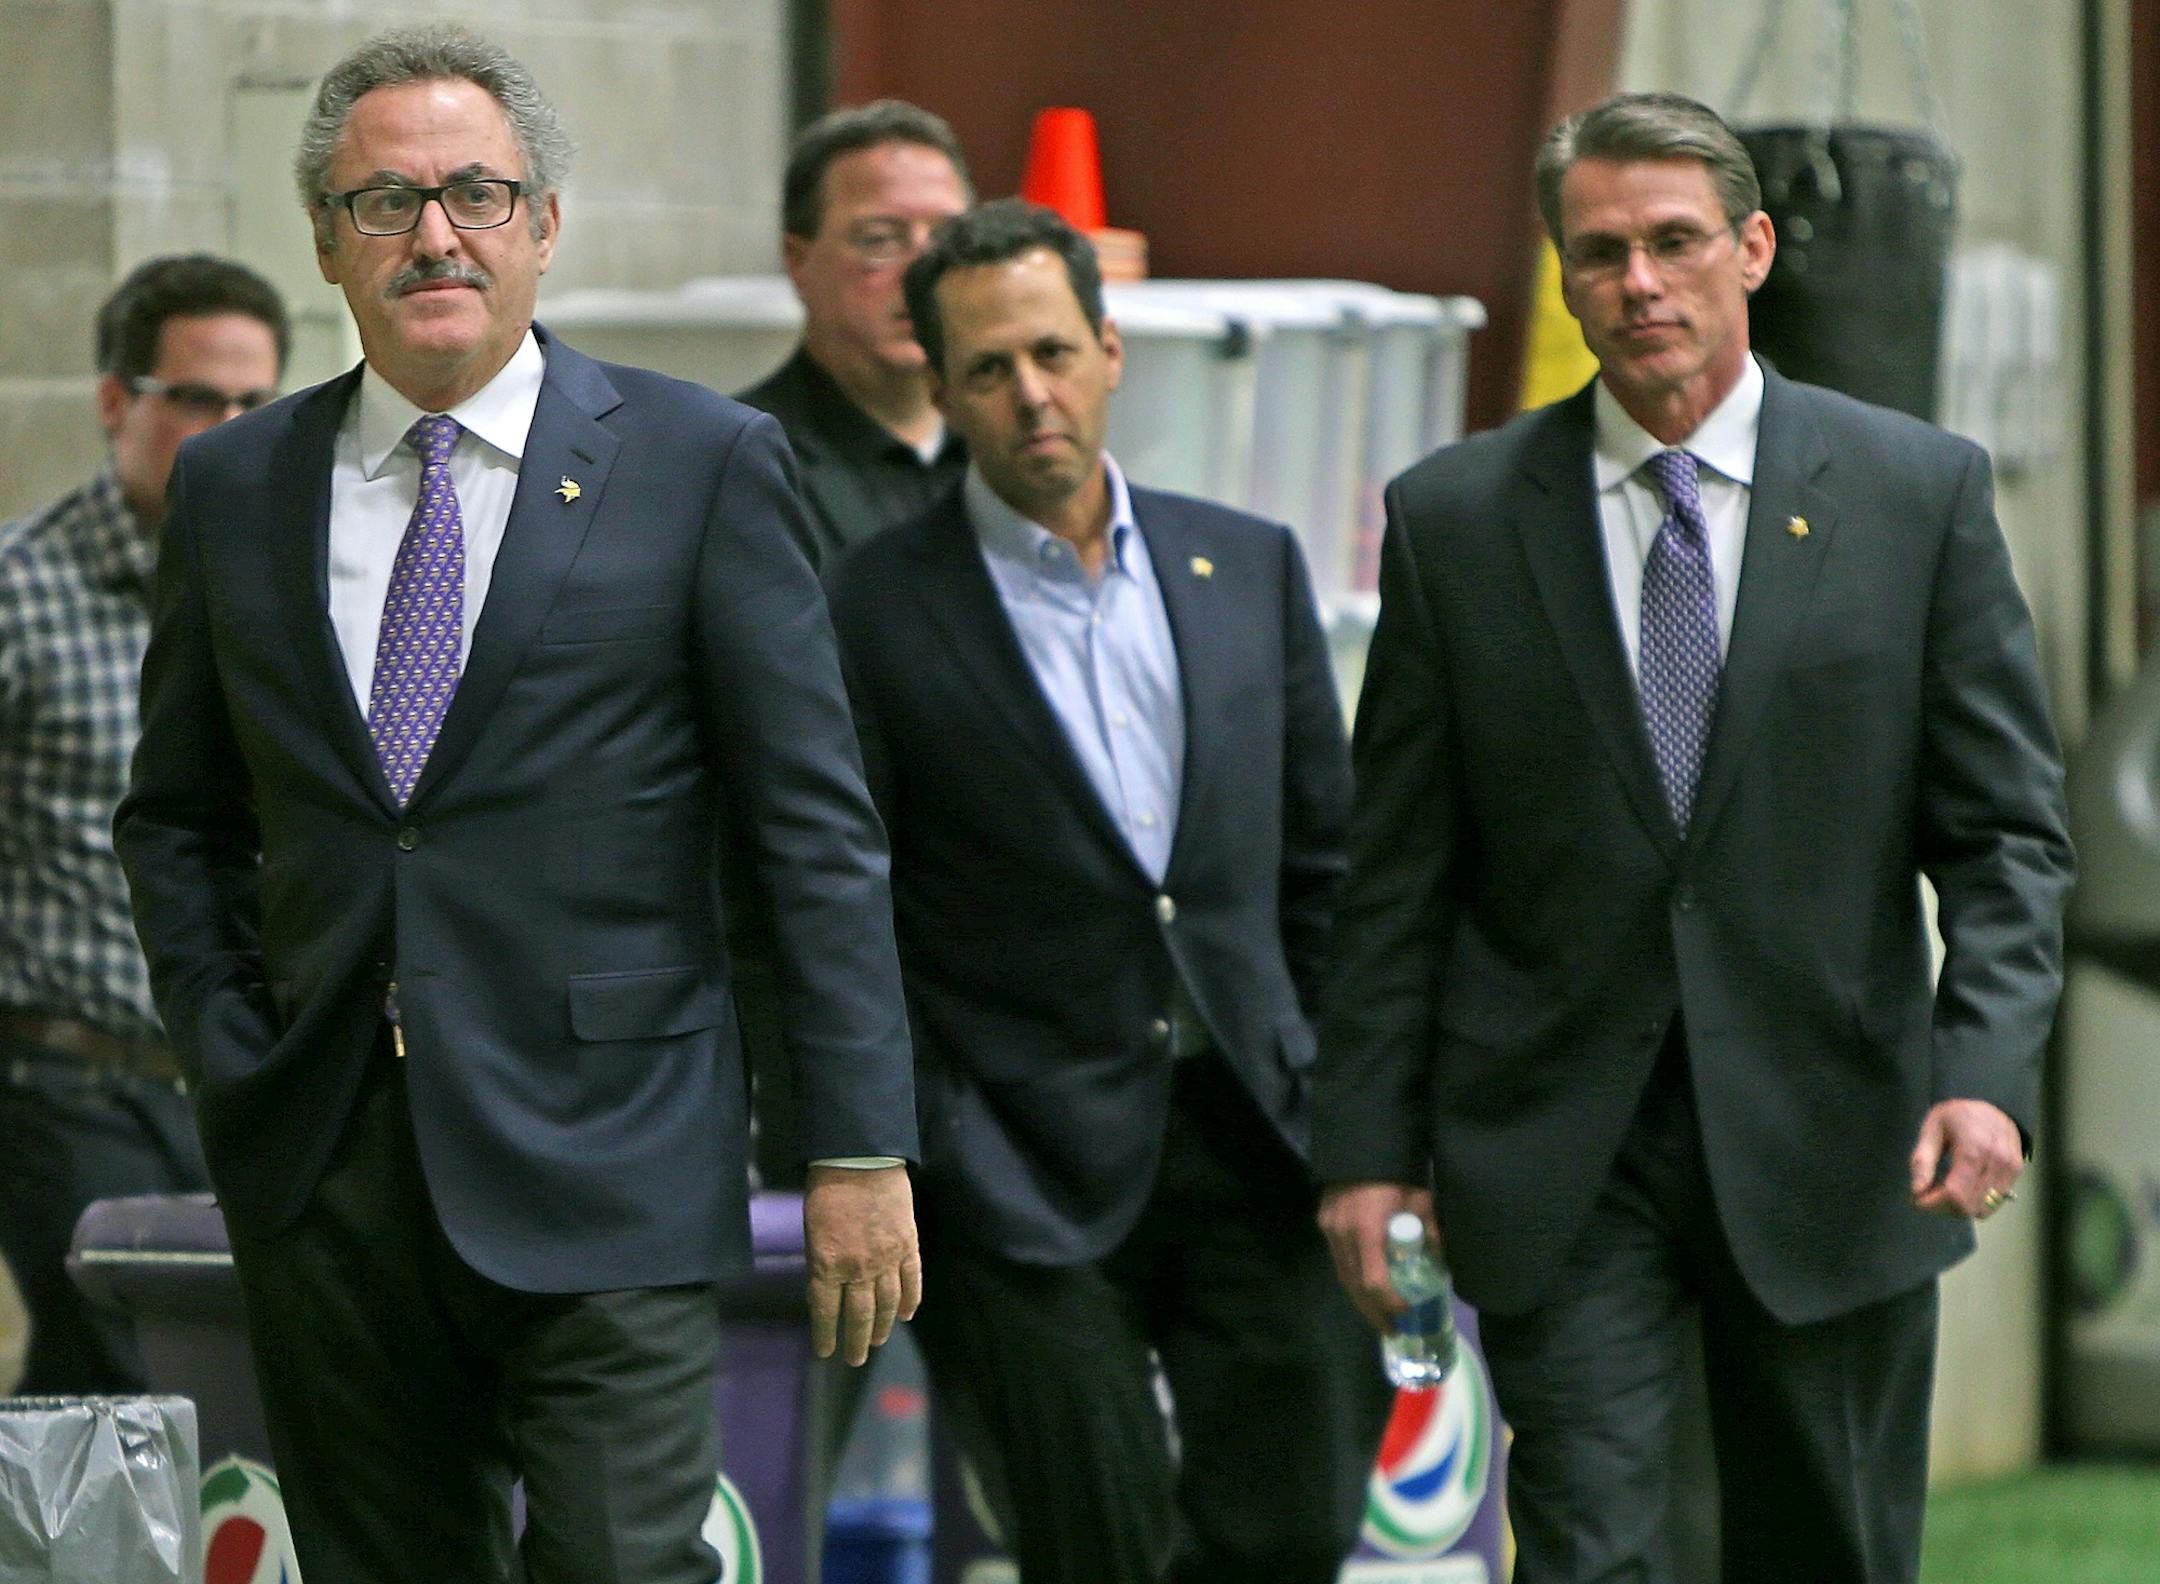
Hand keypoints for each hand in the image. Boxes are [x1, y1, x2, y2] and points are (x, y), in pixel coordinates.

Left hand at [803, 1163, 921, 1364]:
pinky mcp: (908, 1246)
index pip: (825, 1311)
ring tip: (877, 1342)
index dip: (826, 1334)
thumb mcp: (812, 1231)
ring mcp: (886, 1259)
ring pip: (887, 1304)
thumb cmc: (827, 1192)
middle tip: (855, 1360)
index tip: (826, 1352)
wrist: (861, 1159)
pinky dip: (910, 1300)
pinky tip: (906, 1315)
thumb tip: (826, 1290)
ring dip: (882, 1326)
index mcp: (826, 1264)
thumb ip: (821, 1263)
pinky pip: (912, 1281)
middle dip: (856, 1341)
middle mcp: (857, 1269)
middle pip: (858, 1315)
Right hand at [1318, 1181, 1436, 1331]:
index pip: (1374, 1279)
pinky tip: (1365, 1288)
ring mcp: (1330, 1228)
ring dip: (1361, 1299)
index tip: (1406, 1311)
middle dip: (1373, 1311)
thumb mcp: (1422, 1202)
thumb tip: (1443, 1264)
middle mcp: (1343, 1232)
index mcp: (1368, 1227)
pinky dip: (1352, 1277)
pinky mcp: (1324, 1222)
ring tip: (1380, 1316)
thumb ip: (1431, 1233)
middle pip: (1354, 1285)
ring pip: (1342, 1274)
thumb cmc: (1399, 1173)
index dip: (1389, 1301)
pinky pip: (1338, 1259)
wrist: (1364, 1144)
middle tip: (1392, 1330)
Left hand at [1909, 1099, 2023, 1219]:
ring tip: (1945, 1192)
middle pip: (1969, 1206)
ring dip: (1960, 1209)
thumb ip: (1922, 1160)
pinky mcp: (2016, 1173)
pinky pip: (1995, 1202)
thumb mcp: (1932, 1128)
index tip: (1918, 1199)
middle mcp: (1997, 1162)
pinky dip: (1976, 1202)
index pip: (1955, 1194)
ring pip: (1984, 1209)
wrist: (1992, 1102)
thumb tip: (1917, 1191)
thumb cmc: (1957, 1114)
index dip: (1934, 1204)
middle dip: (1944, 1208)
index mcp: (1973, 1149)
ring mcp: (2010, 1169)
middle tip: (1929, 1196)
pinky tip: (1963, 1189)